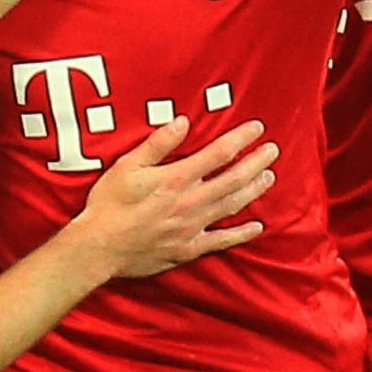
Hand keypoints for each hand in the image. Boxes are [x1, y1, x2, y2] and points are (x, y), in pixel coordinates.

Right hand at [74, 117, 277, 278]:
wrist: (98, 247)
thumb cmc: (108, 205)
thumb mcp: (126, 166)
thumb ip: (157, 144)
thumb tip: (182, 122)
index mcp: (176, 179)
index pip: (218, 154)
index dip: (241, 139)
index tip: (257, 129)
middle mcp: (190, 202)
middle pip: (233, 179)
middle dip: (256, 162)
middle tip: (273, 150)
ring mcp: (192, 227)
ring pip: (232, 205)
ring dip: (254, 190)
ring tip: (269, 178)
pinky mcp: (188, 248)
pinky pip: (221, 240)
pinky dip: (241, 234)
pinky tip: (256, 227)